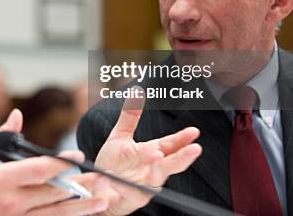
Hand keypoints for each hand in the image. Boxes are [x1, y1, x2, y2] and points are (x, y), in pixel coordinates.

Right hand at [0, 109, 108, 214]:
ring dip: (81, 207)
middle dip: (80, 184)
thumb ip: (1, 135)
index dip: (62, 162)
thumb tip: (17, 115)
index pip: (39, 169)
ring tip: (102, 201)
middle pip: (54, 192)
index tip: (79, 155)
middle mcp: (12, 201)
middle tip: (101, 177)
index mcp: (2, 179)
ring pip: (55, 212)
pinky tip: (79, 215)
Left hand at [94, 96, 201, 214]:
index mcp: (150, 154)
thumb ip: (129, 118)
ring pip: (154, 180)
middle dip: (183, 157)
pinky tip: (118, 181)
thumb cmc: (112, 165)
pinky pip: (129, 194)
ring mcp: (142, 187)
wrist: (97, 190)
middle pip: (170, 164)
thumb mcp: (119, 138)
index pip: (169, 145)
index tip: (194, 131)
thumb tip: (136, 93)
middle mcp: (150, 171)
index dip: (182, 139)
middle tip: (195, 149)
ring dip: (157, 169)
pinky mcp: (129, 200)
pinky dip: (126, 187)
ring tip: (157, 156)